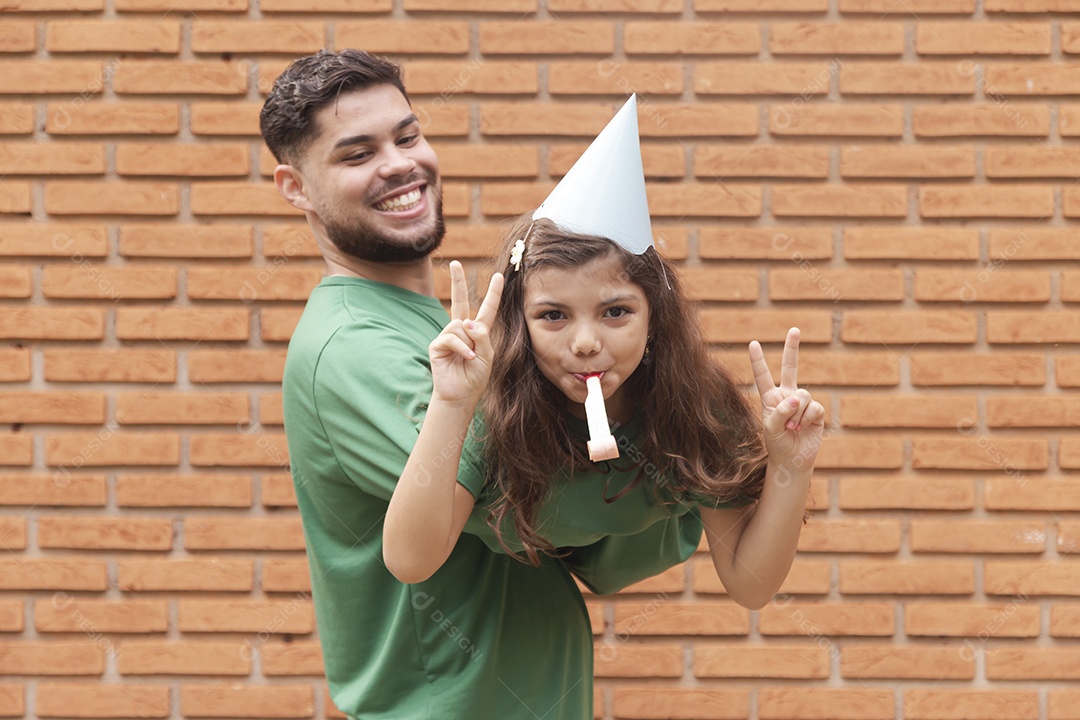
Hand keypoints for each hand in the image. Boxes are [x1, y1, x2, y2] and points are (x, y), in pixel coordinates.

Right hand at [428, 261, 503, 404]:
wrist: (461, 396)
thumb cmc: (475, 378)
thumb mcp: (488, 356)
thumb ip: (482, 337)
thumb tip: (467, 322)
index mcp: (477, 332)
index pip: (487, 309)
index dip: (493, 293)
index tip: (498, 276)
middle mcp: (461, 330)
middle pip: (460, 300)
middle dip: (457, 281)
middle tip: (455, 263)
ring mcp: (447, 336)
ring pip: (461, 324)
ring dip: (469, 342)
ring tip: (470, 358)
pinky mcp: (436, 345)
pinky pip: (452, 337)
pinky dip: (462, 348)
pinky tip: (466, 358)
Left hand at [748, 327, 824, 471]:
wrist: (793, 460)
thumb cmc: (777, 444)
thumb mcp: (771, 429)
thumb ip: (780, 412)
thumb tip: (796, 398)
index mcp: (770, 398)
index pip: (763, 376)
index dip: (758, 361)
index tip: (752, 343)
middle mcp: (787, 396)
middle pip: (790, 368)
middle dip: (792, 348)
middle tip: (794, 329)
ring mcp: (802, 403)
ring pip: (803, 396)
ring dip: (797, 413)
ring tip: (793, 427)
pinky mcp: (816, 412)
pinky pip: (814, 407)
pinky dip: (808, 418)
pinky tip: (804, 427)